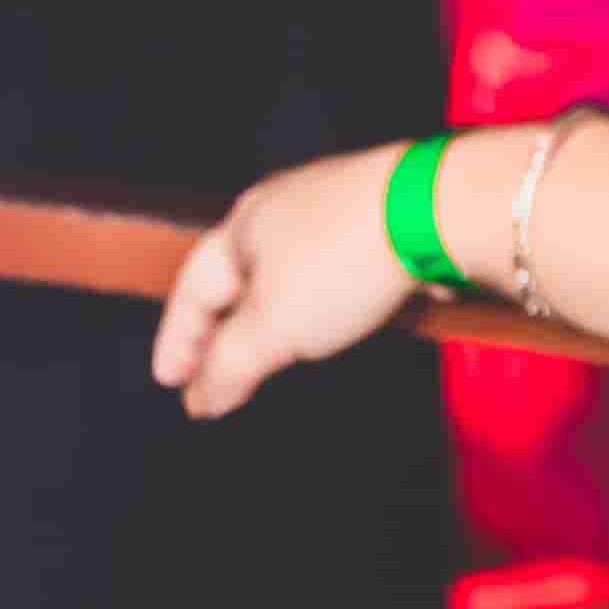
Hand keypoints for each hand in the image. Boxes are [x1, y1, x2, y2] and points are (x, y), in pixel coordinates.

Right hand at [150, 144, 414, 417]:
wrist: (439, 209)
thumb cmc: (343, 263)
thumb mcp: (274, 327)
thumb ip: (230, 366)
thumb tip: (202, 400)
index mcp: (242, 225)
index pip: (192, 288)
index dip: (178, 339)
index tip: (169, 380)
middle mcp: (282, 209)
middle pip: (236, 276)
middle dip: (220, 326)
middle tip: (211, 372)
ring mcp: (334, 210)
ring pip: (285, 272)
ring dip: (268, 316)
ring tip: (265, 354)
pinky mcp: (381, 222)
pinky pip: (331, 270)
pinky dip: (316, 304)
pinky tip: (327, 325)